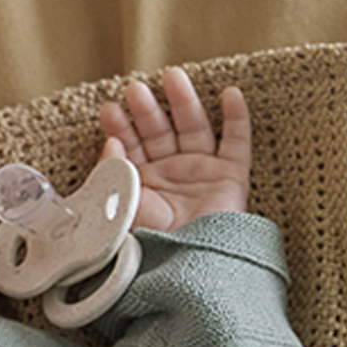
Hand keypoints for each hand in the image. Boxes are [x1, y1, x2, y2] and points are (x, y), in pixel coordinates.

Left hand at [99, 68, 249, 229]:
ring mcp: (202, 172)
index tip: (109, 109)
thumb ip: (114, 175)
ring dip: (184, 102)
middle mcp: (171, 171)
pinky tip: (231, 95)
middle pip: (159, 131)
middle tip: (134, 88)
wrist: (187, 269)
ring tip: (173, 77)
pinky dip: (237, 119)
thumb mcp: (122, 209)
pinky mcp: (231, 178)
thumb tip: (110, 142)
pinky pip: (238, 143)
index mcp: (141, 180)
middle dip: (146, 110)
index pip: (128, 145)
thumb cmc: (150, 245)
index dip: (119, 127)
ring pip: (194, 128)